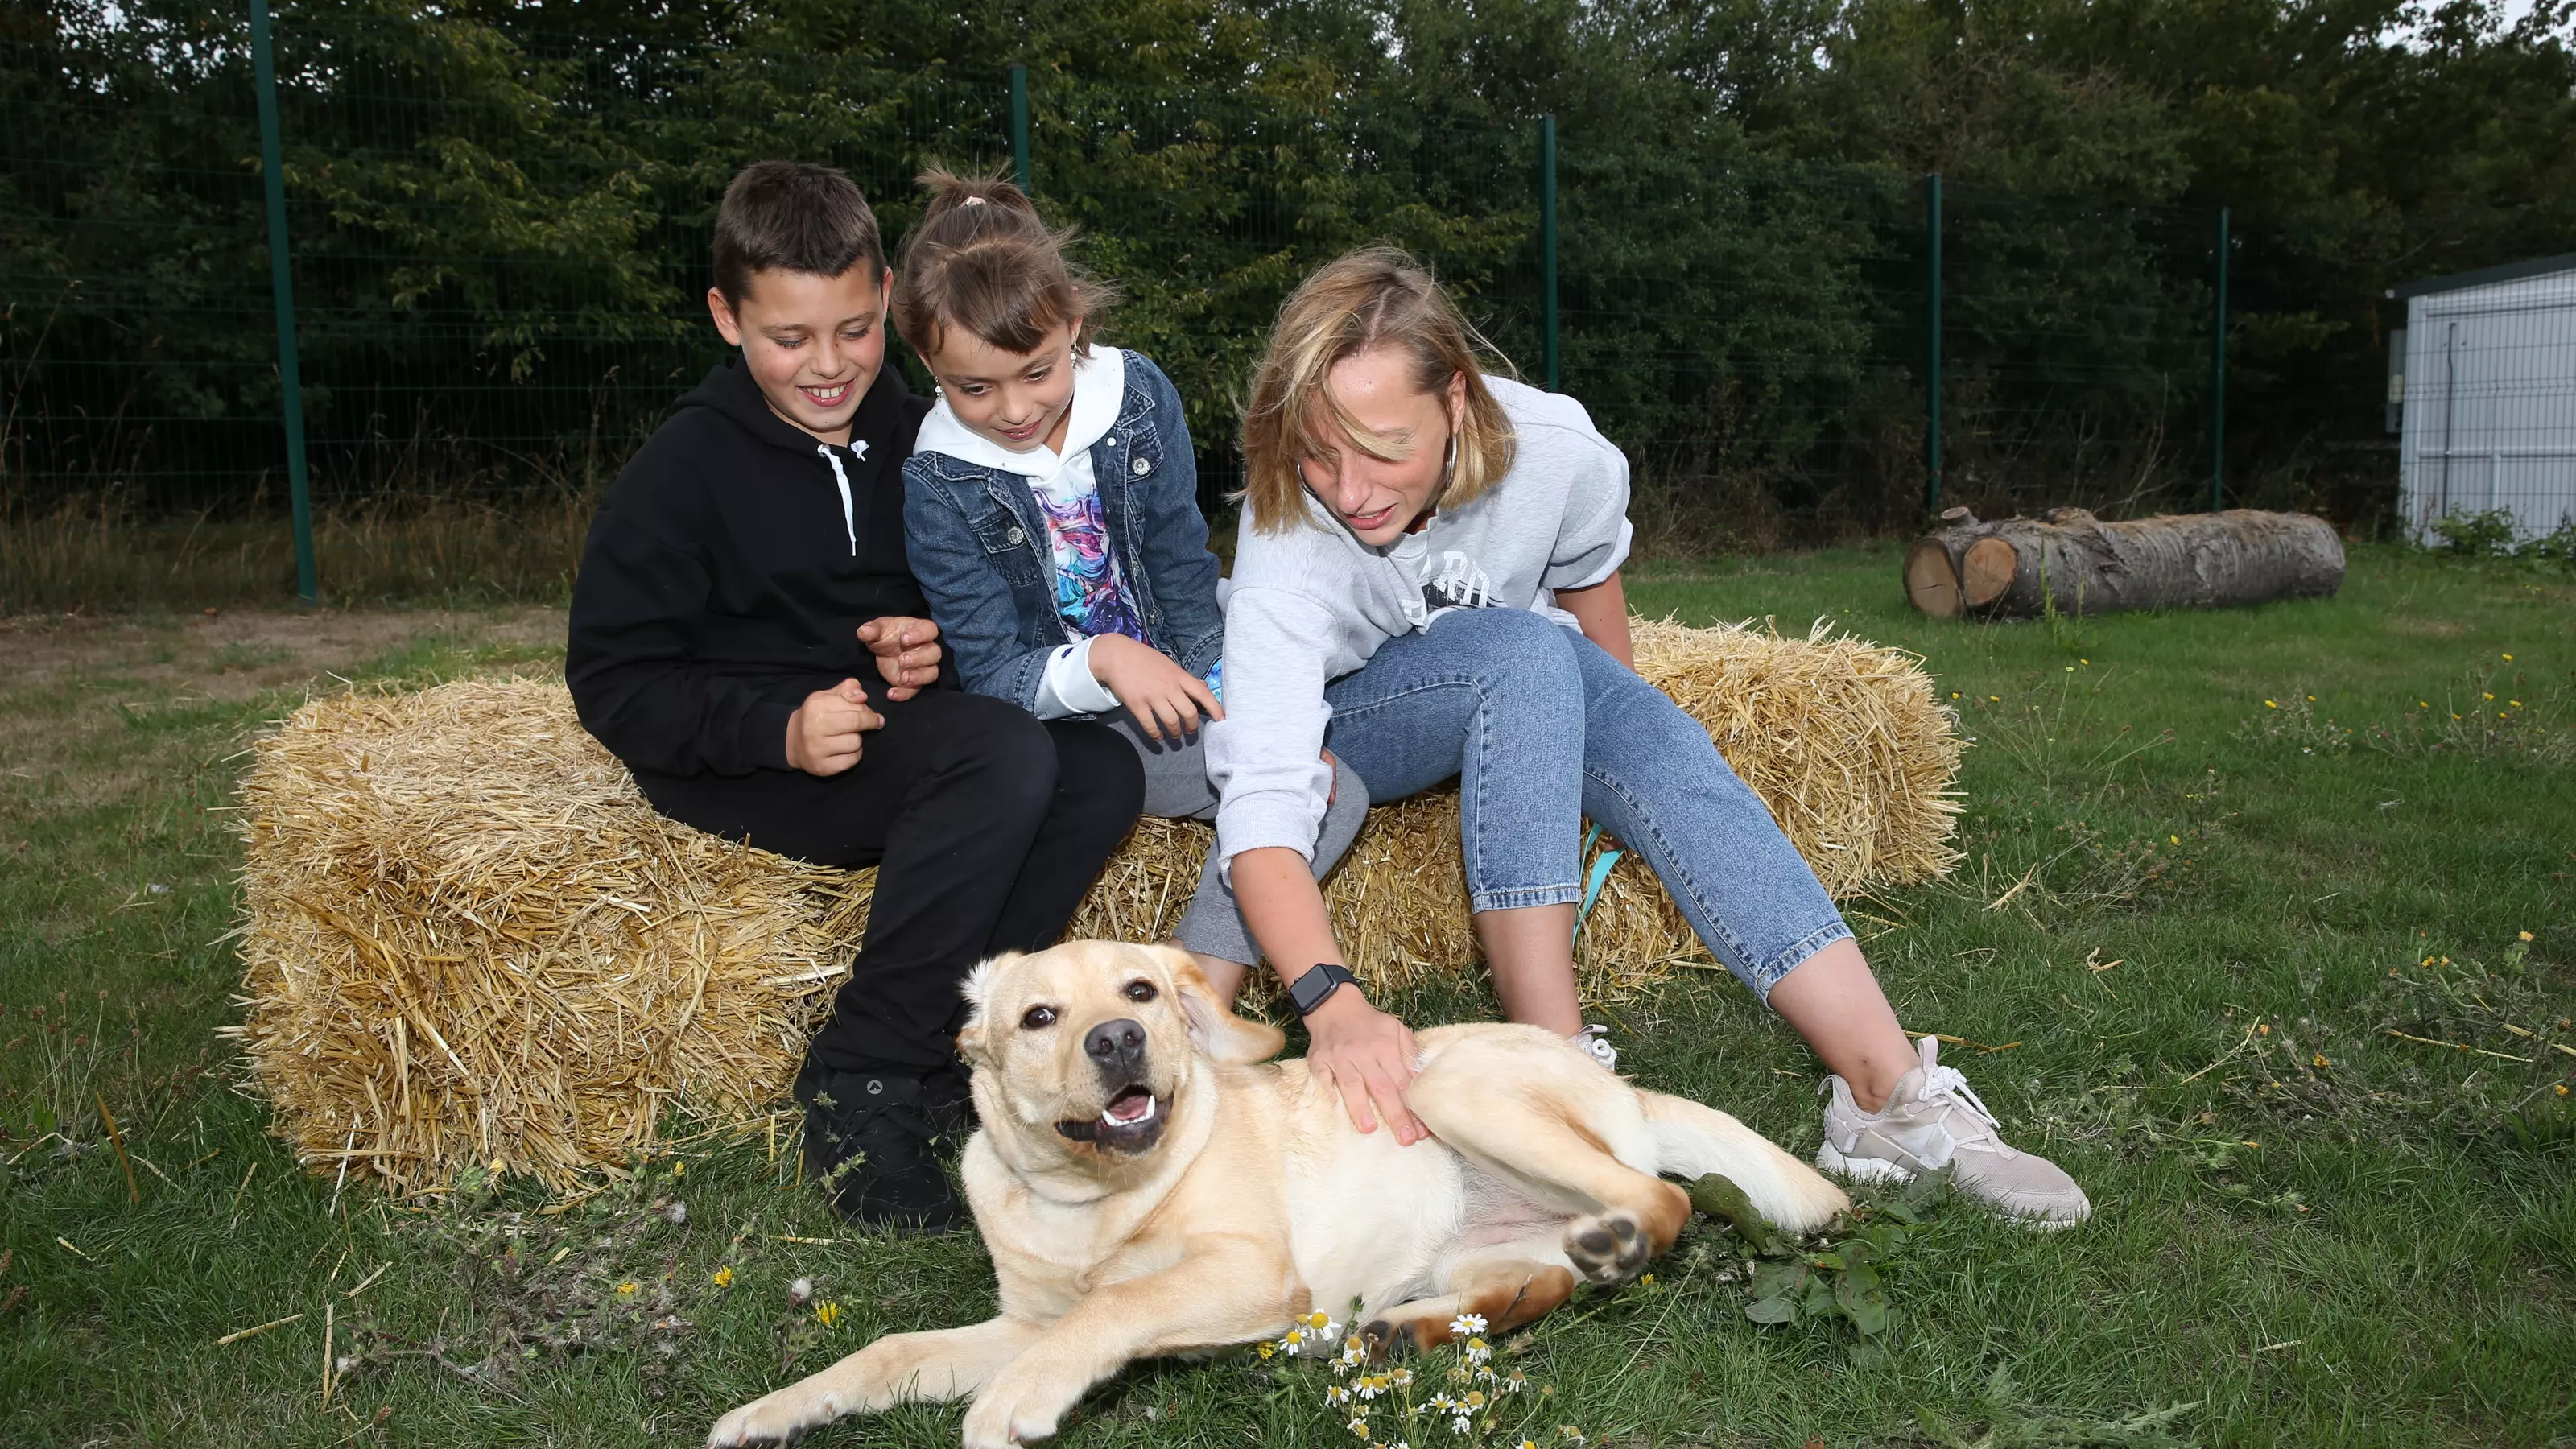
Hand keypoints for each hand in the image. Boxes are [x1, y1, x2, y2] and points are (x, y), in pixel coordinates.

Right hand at [784, 678, 881, 775]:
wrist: (792, 742)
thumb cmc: (816, 716)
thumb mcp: (828, 697)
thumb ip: (848, 690)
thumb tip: (863, 696)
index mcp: (816, 705)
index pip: (855, 707)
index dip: (868, 711)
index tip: (873, 715)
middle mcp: (814, 727)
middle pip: (856, 723)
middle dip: (869, 723)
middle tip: (873, 723)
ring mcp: (817, 749)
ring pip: (856, 743)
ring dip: (857, 740)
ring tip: (848, 737)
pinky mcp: (822, 767)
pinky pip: (852, 760)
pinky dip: (854, 755)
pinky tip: (845, 750)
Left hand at [857, 616, 942, 700]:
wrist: (882, 651)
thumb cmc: (886, 635)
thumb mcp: (877, 630)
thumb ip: (871, 630)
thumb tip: (864, 632)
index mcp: (921, 630)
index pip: (930, 629)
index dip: (920, 634)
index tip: (904, 639)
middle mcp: (927, 648)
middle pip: (934, 653)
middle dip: (920, 658)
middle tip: (902, 660)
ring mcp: (924, 667)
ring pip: (932, 672)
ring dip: (919, 676)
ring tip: (904, 678)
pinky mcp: (915, 682)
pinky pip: (916, 690)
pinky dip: (905, 694)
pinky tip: (892, 693)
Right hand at [1089, 633, 1223, 739]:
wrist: (1116, 655)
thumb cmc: (1144, 659)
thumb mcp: (1169, 664)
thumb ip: (1185, 678)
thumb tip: (1202, 686)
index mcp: (1179, 676)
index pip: (1203, 693)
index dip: (1215, 707)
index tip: (1221, 719)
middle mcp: (1169, 687)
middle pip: (1189, 712)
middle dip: (1192, 727)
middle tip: (1190, 732)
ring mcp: (1152, 696)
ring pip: (1171, 722)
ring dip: (1175, 732)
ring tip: (1174, 735)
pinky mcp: (1137, 704)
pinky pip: (1150, 725)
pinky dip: (1156, 734)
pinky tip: (1158, 736)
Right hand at [1302, 986, 1424, 1144]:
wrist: (1335, 1007)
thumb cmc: (1370, 1025)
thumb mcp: (1396, 1030)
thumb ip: (1409, 1054)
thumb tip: (1421, 1082)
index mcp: (1386, 1047)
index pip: (1403, 1082)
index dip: (1413, 1107)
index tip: (1422, 1130)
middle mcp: (1364, 1053)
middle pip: (1381, 1087)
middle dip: (1395, 1115)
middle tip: (1406, 1139)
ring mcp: (1340, 1057)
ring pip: (1351, 1084)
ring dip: (1360, 1107)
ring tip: (1369, 1129)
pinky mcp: (1319, 1061)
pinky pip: (1321, 1079)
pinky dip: (1326, 1093)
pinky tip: (1333, 1110)